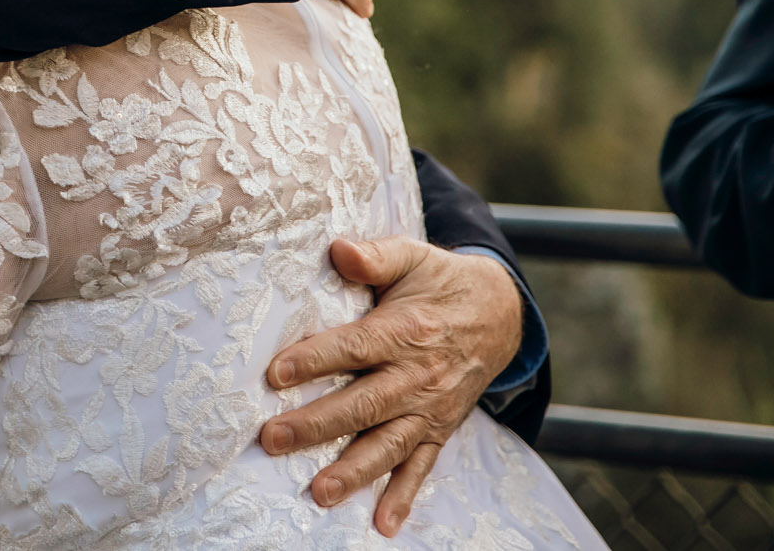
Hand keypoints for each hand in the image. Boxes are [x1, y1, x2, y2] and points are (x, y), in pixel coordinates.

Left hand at [259, 238, 522, 536]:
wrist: (501, 314)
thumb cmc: (440, 282)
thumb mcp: (412, 256)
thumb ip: (375, 256)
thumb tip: (339, 249)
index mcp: (405, 331)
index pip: (354, 349)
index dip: (315, 360)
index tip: (275, 373)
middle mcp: (417, 376)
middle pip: (362, 404)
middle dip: (316, 424)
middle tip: (272, 438)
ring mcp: (429, 409)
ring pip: (387, 444)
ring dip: (353, 471)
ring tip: (318, 492)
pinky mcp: (438, 429)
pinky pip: (421, 467)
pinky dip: (404, 497)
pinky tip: (382, 524)